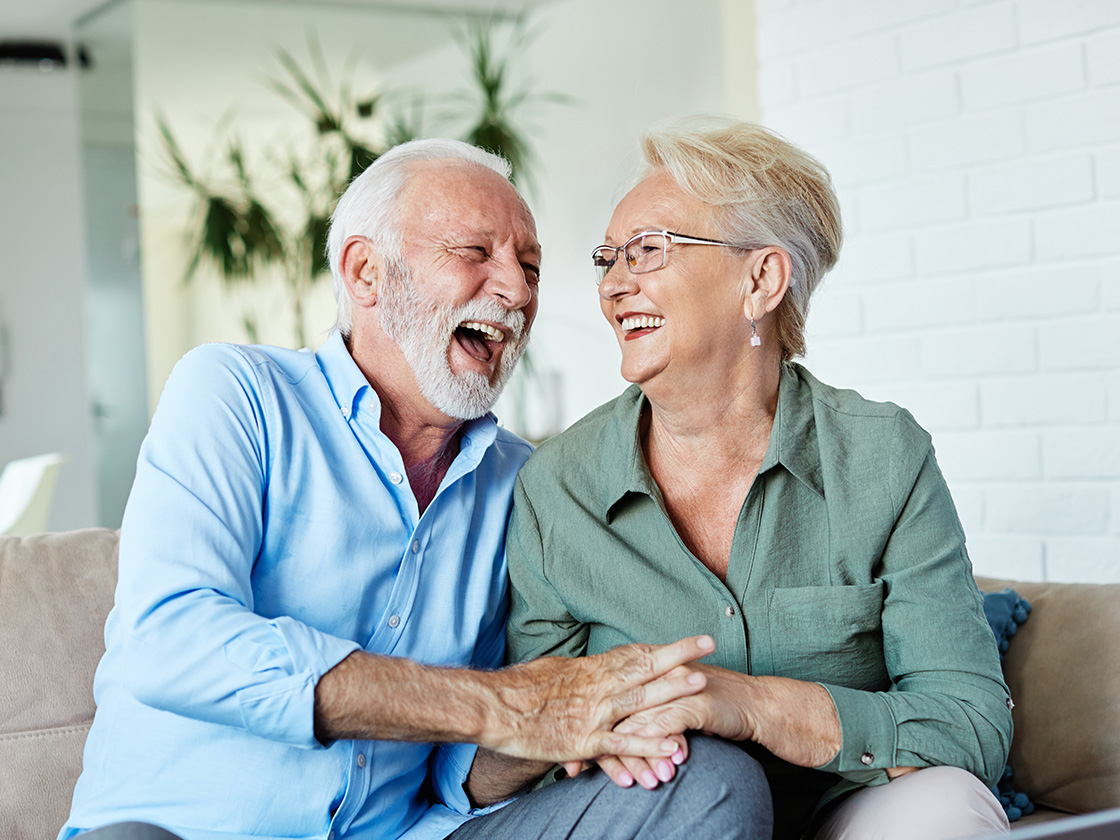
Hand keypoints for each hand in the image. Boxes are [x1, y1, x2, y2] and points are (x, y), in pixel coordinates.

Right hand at [483, 636, 713, 762]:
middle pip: (645, 669)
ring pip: (641, 700)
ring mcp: (594, 714)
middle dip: (679, 658)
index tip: (691, 641)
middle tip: (707, 645)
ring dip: (672, 691)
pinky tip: (672, 744)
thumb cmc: (516, 689)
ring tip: (701, 683)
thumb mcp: (552, 671)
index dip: (666, 648)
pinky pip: (624, 743)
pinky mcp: (586, 741)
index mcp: (590, 670)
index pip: (636, 655)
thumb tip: (591, 669)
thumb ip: (577, 673)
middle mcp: (598, 688)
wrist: (493, 707)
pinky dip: (649, 743)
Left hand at [577, 665, 749, 788]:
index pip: (607, 700)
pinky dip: (656, 747)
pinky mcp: (696, 703)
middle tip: (576, 771)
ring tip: (614, 778)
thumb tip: (612, 737)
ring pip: (639, 723)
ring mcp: (676, 688)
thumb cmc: (709, 704)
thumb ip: (643, 714)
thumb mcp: (670, 704)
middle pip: (616, 712)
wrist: (753, 702)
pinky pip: (669, 726)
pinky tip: (650, 766)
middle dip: (595, 744)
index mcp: (645, 673)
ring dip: (626, 755)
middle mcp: (656, 678)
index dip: (587, 728)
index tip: (570, 755)